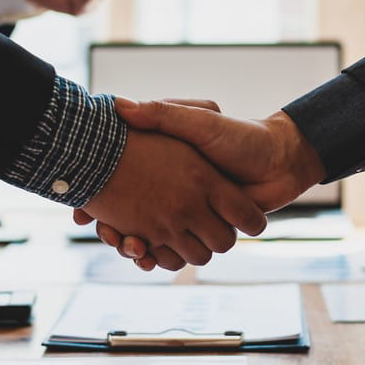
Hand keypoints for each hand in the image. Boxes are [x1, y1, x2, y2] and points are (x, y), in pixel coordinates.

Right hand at [78, 100, 325, 269]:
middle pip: (130, 219)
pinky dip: (157, 257)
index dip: (100, 202)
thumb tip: (120, 106)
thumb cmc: (240, 136)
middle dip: (114, 229)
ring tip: (126, 244)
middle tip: (103, 229)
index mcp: (169, 169)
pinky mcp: (204, 233)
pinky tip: (145, 256)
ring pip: (149, 239)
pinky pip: (174, 252)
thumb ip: (163, 114)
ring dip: (135, 246)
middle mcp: (174, 195)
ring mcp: (188, 216)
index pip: (122, 187)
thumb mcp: (199, 119)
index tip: (84, 210)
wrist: (280, 162)